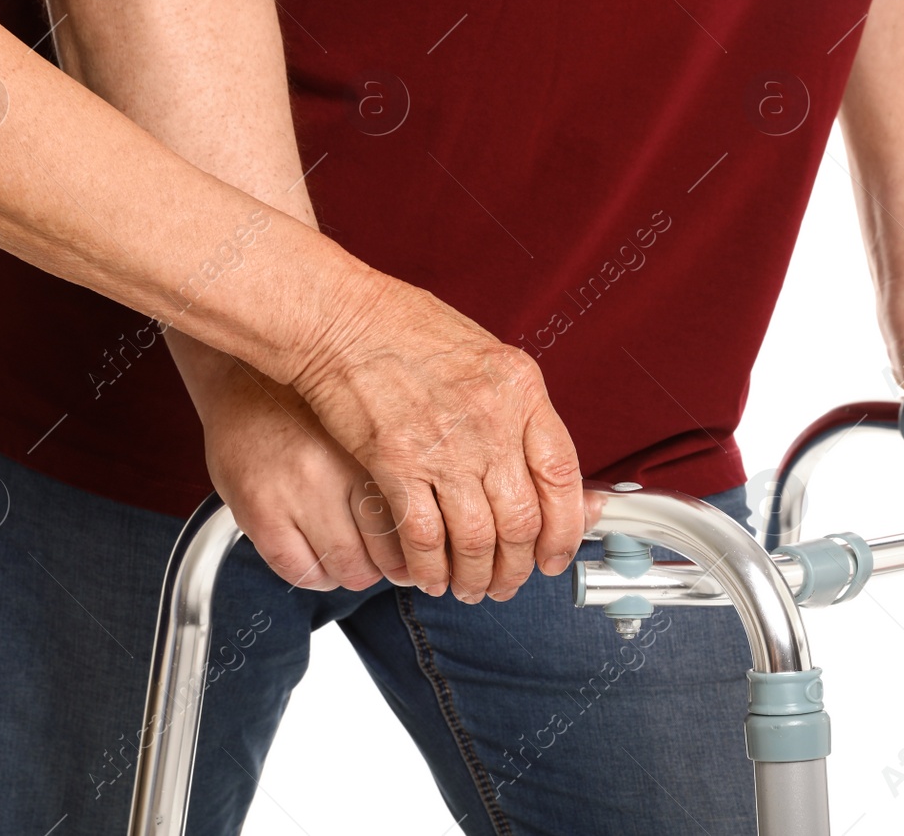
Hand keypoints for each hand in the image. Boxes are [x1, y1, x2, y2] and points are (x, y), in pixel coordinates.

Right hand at [192, 357, 407, 591]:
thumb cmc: (310, 404)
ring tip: (353, 557)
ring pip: (346, 568)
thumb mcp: (367, 424)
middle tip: (390, 560)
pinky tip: (320, 561)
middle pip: (386, 552)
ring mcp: (295, 493)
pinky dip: (317, 576)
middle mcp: (337, 469)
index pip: (417, 522)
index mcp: (374, 445)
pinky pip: (299, 571)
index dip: (423, 548)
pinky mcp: (259, 513)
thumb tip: (434, 519)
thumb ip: (397, 466)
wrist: (242, 380)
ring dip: (355, 573)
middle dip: (393, 567)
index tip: (421, 551)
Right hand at [292, 262, 584, 603]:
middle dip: (517, 566)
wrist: (339, 316)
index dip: (565, 528)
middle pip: (521, 519)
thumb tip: (536, 460)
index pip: (562, 476)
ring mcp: (445, 445)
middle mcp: (491, 421)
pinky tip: (427, 575)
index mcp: (520, 390)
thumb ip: (514, 407)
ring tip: (469, 587)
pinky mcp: (395, 463)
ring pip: (476, 538)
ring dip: (475, 575)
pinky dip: (429, 567)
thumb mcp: (484, 354)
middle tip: (508, 582)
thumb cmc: (402, 326)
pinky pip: (424, 536)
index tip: (555, 553)